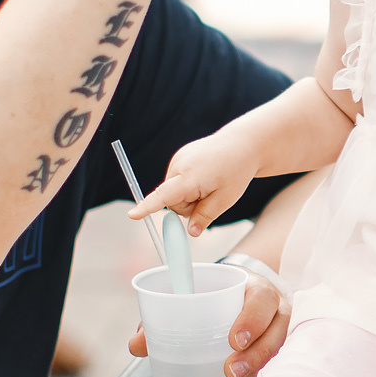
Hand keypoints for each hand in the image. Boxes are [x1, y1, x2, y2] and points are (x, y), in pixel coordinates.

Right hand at [126, 131, 258, 234]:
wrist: (242, 143)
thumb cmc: (236, 170)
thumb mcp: (225, 199)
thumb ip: (205, 216)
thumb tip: (191, 232)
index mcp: (190, 176)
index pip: (163, 195)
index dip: (147, 207)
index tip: (133, 215)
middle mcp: (179, 165)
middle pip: (172, 202)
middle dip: (189, 206)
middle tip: (211, 196)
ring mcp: (177, 159)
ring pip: (174, 193)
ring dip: (189, 195)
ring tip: (210, 182)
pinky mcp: (179, 157)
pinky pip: (177, 182)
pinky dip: (189, 184)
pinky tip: (205, 175)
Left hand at [128, 274, 289, 376]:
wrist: (242, 293)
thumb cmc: (216, 295)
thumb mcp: (197, 295)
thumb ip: (166, 315)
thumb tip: (136, 345)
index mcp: (255, 289)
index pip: (262, 301)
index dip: (252, 320)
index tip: (232, 341)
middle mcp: (274, 311)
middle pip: (276, 333)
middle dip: (255, 355)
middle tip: (230, 372)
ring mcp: (278, 334)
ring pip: (275, 354)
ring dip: (255, 371)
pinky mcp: (274, 353)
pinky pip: (272, 369)